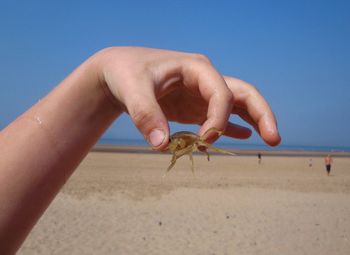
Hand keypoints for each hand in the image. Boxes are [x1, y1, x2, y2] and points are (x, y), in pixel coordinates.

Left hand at [96, 47, 280, 148]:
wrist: (116, 73)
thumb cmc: (125, 73)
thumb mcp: (131, 89)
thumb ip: (145, 115)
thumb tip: (162, 146)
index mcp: (196, 68)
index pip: (221, 93)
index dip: (218, 119)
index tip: (203, 140)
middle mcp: (204, 79)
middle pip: (242, 93)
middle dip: (261, 114)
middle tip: (274, 138)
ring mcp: (199, 94)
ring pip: (235, 105)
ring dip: (254, 120)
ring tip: (271, 139)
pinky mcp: (193, 106)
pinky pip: (219, 115)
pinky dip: (231, 126)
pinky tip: (244, 136)